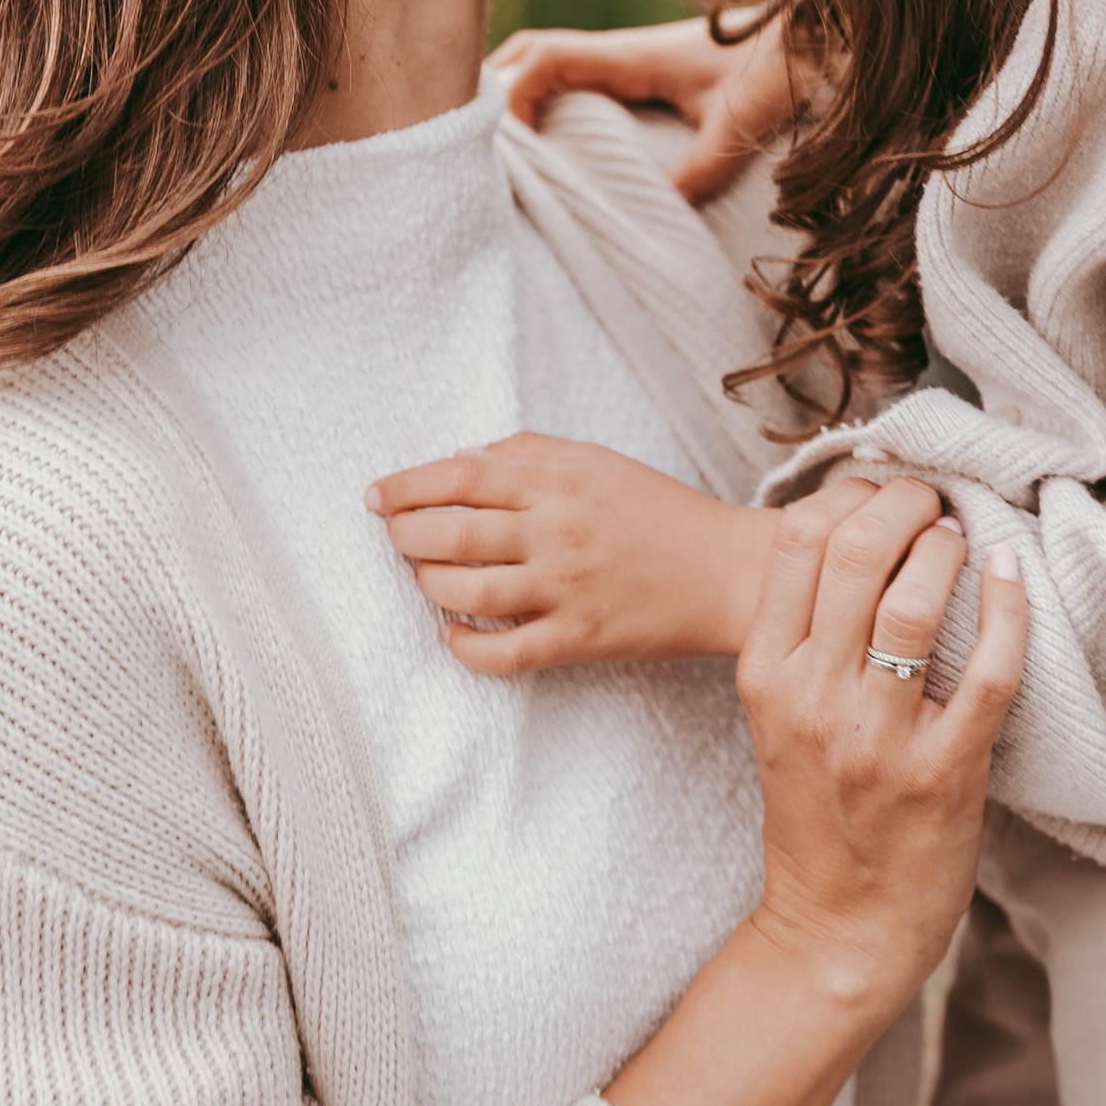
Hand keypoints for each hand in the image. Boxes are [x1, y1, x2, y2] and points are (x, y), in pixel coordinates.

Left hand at [369, 434, 773, 668]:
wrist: (727, 572)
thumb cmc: (660, 511)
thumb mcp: (598, 460)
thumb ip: (528, 452)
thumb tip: (463, 458)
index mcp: (560, 482)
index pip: (462, 476)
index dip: (408, 485)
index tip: (378, 497)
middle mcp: (557, 532)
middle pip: (452, 533)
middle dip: (405, 535)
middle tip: (395, 537)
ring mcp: (567, 589)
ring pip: (467, 592)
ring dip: (428, 584)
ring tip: (424, 578)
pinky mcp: (580, 639)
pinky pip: (505, 653)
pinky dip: (464, 648)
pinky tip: (452, 635)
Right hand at [491, 14, 797, 204]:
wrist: (817, 33)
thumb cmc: (780, 70)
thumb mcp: (741, 123)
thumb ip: (704, 166)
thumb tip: (660, 210)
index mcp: (629, 55)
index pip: (543, 57)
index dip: (511, 94)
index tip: (515, 146)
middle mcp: (619, 52)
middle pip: (528, 52)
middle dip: (493, 88)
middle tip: (477, 143)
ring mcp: (628, 59)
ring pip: (547, 61)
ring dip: (515, 89)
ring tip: (499, 144)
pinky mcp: (642, 71)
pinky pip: (574, 76)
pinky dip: (544, 95)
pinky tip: (548, 136)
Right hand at [602, 481, 1026, 1105]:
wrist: (836, 928)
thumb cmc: (816, 815)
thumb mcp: (778, 717)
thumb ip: (802, 639)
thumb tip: (847, 538)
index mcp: (766, 676)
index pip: (795, 545)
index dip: (847, 497)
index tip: (880, 491)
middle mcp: (815, 699)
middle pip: (856, 555)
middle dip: (904, 505)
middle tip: (931, 501)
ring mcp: (879, 737)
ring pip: (917, 603)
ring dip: (949, 549)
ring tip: (962, 538)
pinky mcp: (945, 772)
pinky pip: (989, 671)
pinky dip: (1009, 611)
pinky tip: (1011, 577)